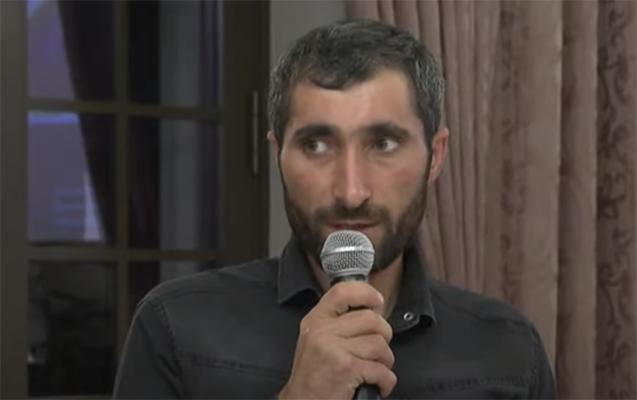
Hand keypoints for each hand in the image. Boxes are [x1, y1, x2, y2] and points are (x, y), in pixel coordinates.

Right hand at [278, 281, 395, 398]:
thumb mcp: (316, 340)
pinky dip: (385, 381)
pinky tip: (376, 385)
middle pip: (371, 319)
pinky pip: (382, 370)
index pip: (342, 291)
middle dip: (383, 336)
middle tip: (376, 351)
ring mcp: (334, 349)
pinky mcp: (346, 368)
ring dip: (385, 361)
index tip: (377, 301)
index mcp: (316, 320)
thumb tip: (371, 310)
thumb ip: (337, 322)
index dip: (366, 293)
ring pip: (380, 345)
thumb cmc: (313, 376)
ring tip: (374, 370)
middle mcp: (323, 331)